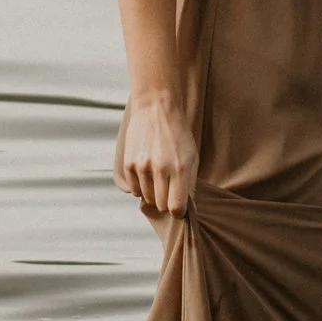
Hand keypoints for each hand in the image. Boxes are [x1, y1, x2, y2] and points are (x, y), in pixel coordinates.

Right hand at [118, 95, 197, 220]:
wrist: (156, 109)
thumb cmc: (178, 134)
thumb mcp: (192, 156)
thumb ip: (190, 183)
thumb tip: (184, 208)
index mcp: (181, 168)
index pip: (176, 207)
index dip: (178, 211)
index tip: (179, 207)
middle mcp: (161, 169)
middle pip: (161, 205)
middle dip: (166, 201)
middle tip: (169, 188)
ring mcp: (143, 167)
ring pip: (147, 198)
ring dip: (153, 193)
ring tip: (158, 176)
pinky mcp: (129, 164)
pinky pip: (134, 190)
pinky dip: (140, 186)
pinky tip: (147, 173)